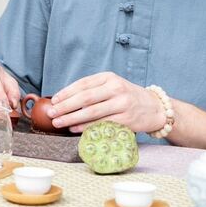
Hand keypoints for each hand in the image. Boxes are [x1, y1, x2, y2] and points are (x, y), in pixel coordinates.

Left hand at [48, 72, 164, 132]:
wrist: (154, 108)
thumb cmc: (126, 97)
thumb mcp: (112, 86)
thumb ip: (92, 90)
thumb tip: (64, 101)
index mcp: (109, 77)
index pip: (83, 84)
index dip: (66, 92)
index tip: (53, 100)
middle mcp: (116, 88)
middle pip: (85, 98)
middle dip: (65, 106)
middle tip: (51, 113)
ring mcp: (122, 103)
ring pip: (91, 112)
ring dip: (71, 118)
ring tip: (58, 122)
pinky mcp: (126, 119)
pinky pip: (101, 123)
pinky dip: (85, 127)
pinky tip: (74, 129)